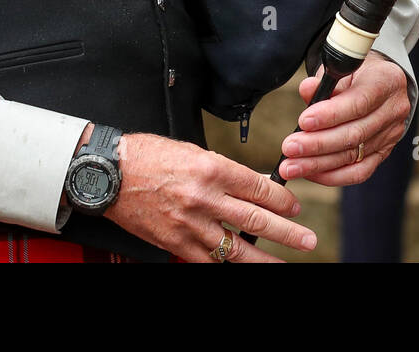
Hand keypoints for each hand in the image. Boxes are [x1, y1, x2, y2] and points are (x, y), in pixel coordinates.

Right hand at [105, 132, 316, 261]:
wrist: (111, 173)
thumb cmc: (149, 155)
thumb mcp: (191, 150)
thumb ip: (222, 170)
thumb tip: (251, 185)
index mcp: (211, 167)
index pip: (258, 187)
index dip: (281, 200)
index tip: (293, 206)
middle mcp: (206, 197)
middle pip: (256, 220)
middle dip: (287, 232)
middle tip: (307, 239)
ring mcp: (192, 224)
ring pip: (237, 248)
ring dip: (265, 258)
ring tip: (284, 264)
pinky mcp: (177, 243)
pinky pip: (209, 260)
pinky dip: (227, 265)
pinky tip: (241, 268)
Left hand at [277, 52, 411, 184]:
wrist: (381, 81)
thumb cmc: (356, 72)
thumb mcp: (342, 68)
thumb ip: (325, 80)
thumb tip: (306, 89)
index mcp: (386, 81)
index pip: (359, 102)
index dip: (330, 115)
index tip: (303, 121)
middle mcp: (393, 110)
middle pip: (355, 134)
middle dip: (318, 144)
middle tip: (290, 147)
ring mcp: (391, 134)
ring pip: (354, 156)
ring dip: (319, 163)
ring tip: (291, 166)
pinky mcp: (385, 152)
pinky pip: (360, 171)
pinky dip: (333, 175)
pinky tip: (311, 173)